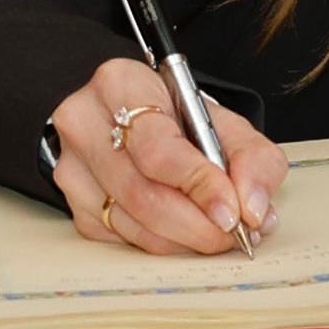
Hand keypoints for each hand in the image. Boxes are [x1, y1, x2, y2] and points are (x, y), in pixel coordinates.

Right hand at [45, 58, 283, 256]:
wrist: (139, 121)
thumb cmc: (180, 119)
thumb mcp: (226, 123)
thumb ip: (254, 159)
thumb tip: (254, 209)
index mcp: (121, 84)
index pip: (157, 147)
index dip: (199, 185)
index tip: (233, 212)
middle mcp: (85, 122)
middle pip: (141, 192)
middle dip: (196, 224)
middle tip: (232, 234)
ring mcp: (73, 166)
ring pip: (132, 223)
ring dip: (184, 240)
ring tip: (218, 234)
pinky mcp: (76, 204)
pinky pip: (122, 240)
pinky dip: (163, 245)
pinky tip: (185, 232)